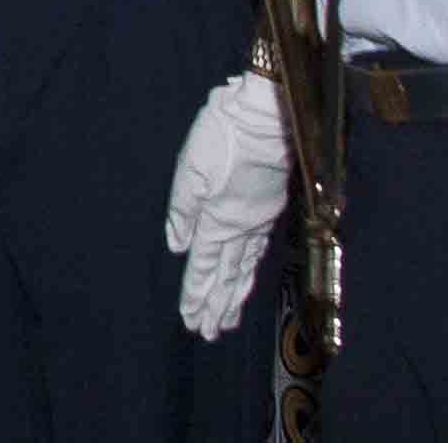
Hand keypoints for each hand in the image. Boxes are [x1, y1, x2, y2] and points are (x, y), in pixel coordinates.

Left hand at [165, 67, 290, 338]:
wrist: (267, 115)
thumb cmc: (224, 136)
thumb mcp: (190, 168)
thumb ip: (183, 210)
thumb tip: (178, 244)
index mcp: (218, 219)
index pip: (204, 265)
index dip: (196, 293)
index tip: (190, 318)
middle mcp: (242, 227)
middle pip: (227, 275)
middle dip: (216, 305)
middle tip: (208, 332)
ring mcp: (259, 220)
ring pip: (246, 268)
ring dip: (234, 295)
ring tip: (226, 319)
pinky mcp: (269, 208)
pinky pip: (258, 251)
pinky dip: (251, 272)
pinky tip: (248, 277)